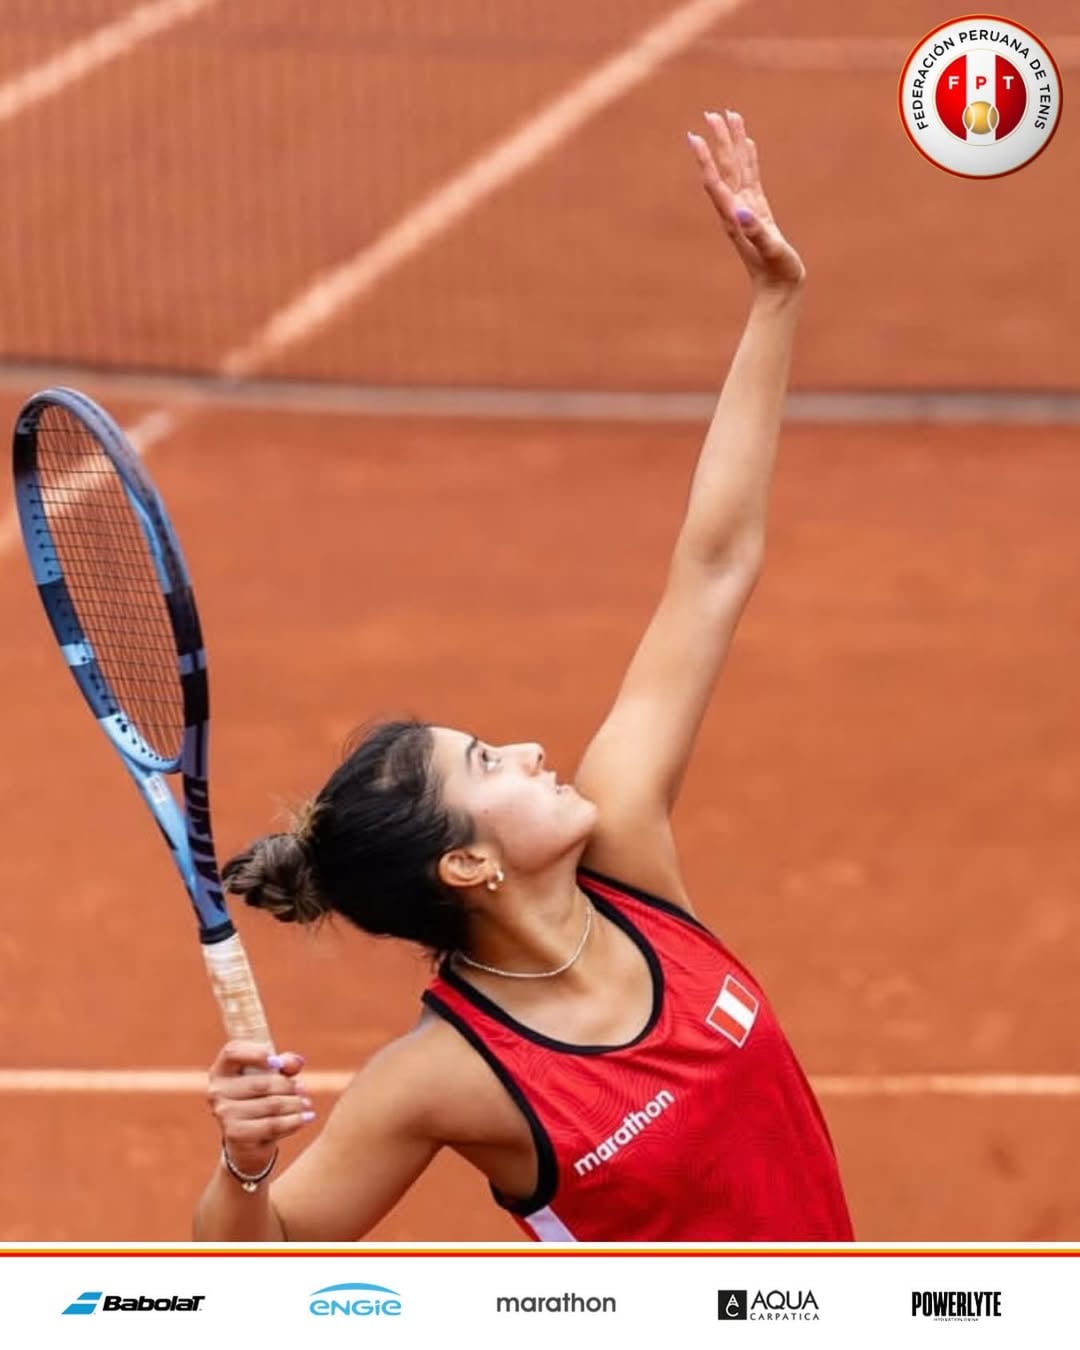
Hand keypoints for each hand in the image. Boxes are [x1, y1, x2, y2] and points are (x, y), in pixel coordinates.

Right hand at [206, 1040, 313, 1173]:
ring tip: (306, 1104)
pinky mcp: (234, 1133)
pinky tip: (304, 1118)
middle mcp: (217, 1090)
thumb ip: (285, 1062)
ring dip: (295, 1104)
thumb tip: (297, 1062)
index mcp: (222, 1069)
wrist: (250, 1136)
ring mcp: (224, 1113)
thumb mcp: (273, 1073)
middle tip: (303, 1089)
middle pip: (261, 1082)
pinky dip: (293, 1121)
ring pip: (271, 1105)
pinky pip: (271, 1125)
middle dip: (288, 1086)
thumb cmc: (262, 1094)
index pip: (233, 1052)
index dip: (256, 1053)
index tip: (276, 1061)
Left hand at [687, 110, 804, 291]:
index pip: (717, 181)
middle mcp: (737, 210)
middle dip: (719, 141)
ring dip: (733, 145)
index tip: (695, 136)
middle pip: (726, 169)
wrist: (778, 291)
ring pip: (738, 169)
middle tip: (712, 114)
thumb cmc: (778, 273)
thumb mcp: (770, 252)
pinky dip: (749, 160)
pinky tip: (747, 146)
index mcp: (735, 217)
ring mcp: (747, 210)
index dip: (706, 158)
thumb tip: (740, 210)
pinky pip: (751, 178)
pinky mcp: (758, 212)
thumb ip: (756, 232)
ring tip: (729, 118)